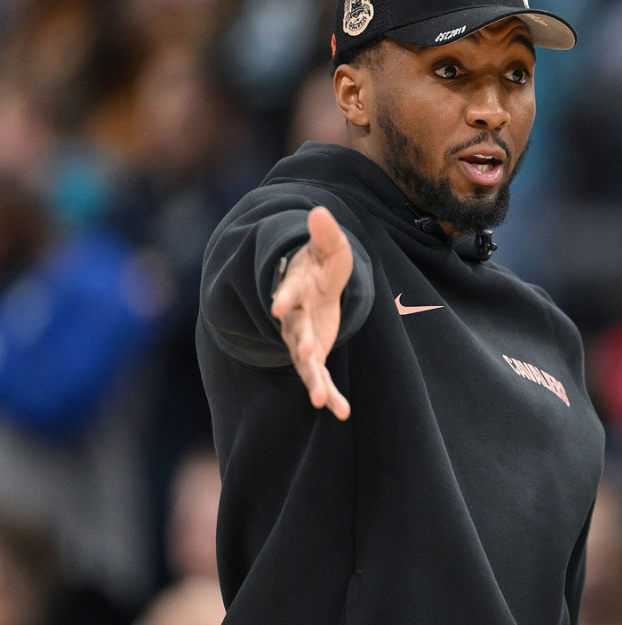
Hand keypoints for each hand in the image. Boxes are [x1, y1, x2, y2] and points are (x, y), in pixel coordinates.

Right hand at [270, 206, 352, 419]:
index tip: (278, 304)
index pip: (287, 292)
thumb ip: (325, 235)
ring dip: (313, 380)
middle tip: (303, 353)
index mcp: (296, 289)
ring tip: (320, 399)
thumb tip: (320, 212)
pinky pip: (320, 378)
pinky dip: (330, 395)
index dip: (283, 297)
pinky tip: (341, 412)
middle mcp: (293, 318)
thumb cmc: (320, 265)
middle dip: (298, 342)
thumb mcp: (330, 249)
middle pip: (293, 331)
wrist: (314, 286)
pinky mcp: (313, 355)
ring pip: (304, 362)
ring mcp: (301, 339)